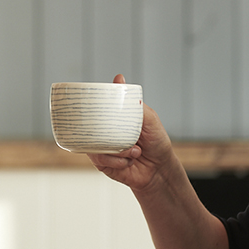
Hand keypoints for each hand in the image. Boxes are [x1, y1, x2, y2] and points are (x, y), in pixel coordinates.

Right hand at [85, 74, 177, 191]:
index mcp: (113, 119)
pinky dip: (117, 160)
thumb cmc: (156, 143)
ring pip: (94, 144)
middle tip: (120, 132)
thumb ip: (134, 102)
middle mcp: (104, 132)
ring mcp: (101, 147)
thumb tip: (119, 78)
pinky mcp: (101, 163)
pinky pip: (100, 159)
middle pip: (88, 125)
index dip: (89, 105)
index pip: (95, 108)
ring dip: (117, 149)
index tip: (89, 101)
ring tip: (134, 151)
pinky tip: (128, 161)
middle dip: (102, 128)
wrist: (159, 170)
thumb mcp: (150, 119)